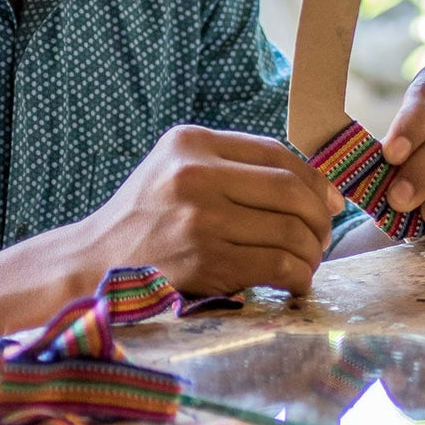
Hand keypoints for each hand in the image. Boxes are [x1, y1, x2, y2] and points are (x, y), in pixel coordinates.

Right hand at [84, 125, 342, 295]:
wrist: (95, 259)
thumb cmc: (147, 215)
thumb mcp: (178, 168)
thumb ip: (236, 167)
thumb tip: (324, 190)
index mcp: (192, 142)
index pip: (277, 154)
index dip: (315, 180)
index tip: (329, 203)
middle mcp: (195, 175)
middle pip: (290, 192)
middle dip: (320, 219)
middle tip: (321, 238)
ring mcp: (199, 220)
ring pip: (289, 232)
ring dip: (311, 253)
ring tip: (307, 262)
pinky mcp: (204, 262)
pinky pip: (275, 266)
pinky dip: (297, 276)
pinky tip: (294, 282)